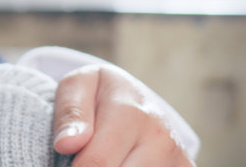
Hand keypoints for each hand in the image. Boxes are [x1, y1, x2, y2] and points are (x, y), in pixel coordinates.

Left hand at [51, 64, 194, 166]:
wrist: (137, 100)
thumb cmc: (100, 94)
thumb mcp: (78, 87)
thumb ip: (70, 113)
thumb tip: (67, 144)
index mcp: (133, 114)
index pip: (97, 163)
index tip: (68, 161)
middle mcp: (161, 140)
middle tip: (84, 158)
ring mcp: (178, 159)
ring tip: (107, 157)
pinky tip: (123, 160)